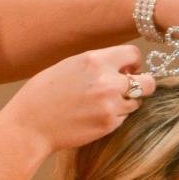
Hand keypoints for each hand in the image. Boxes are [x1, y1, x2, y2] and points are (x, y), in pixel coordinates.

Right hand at [0, 45, 155, 153]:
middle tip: (128, 89)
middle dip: (142, 84)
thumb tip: (123, 68)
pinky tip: (94, 116)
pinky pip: (124, 118)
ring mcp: (110, 105)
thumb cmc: (44, 94)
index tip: (127, 70)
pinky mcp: (109, 125)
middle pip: (148, 82)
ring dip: (126, 103)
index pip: (134, 54)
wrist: (29, 125)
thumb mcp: (69, 66)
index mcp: (94, 60)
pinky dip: (115, 117)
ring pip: (137, 102)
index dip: (133, 63)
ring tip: (102, 105)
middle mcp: (107, 81)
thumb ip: (97, 64)